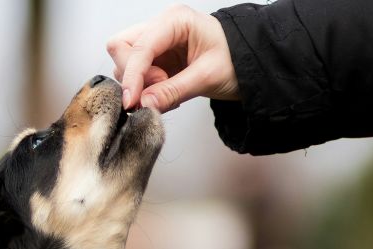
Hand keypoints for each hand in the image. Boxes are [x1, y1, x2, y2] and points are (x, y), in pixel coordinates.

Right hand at [107, 4, 239, 112]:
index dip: (132, 75)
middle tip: (159, 90)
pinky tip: (167, 94)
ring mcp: (158, 42)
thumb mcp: (207, 77)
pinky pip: (138, 74)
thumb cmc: (236, 61)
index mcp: (175, 20)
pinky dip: (146, 88)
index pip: (139, 46)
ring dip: (140, 84)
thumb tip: (144, 105)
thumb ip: (173, 91)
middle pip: (121, 47)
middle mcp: (162, 26)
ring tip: (169, 93)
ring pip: (125, 61)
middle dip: (133, 75)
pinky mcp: (157, 58)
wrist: (251, 65)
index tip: (131, 101)